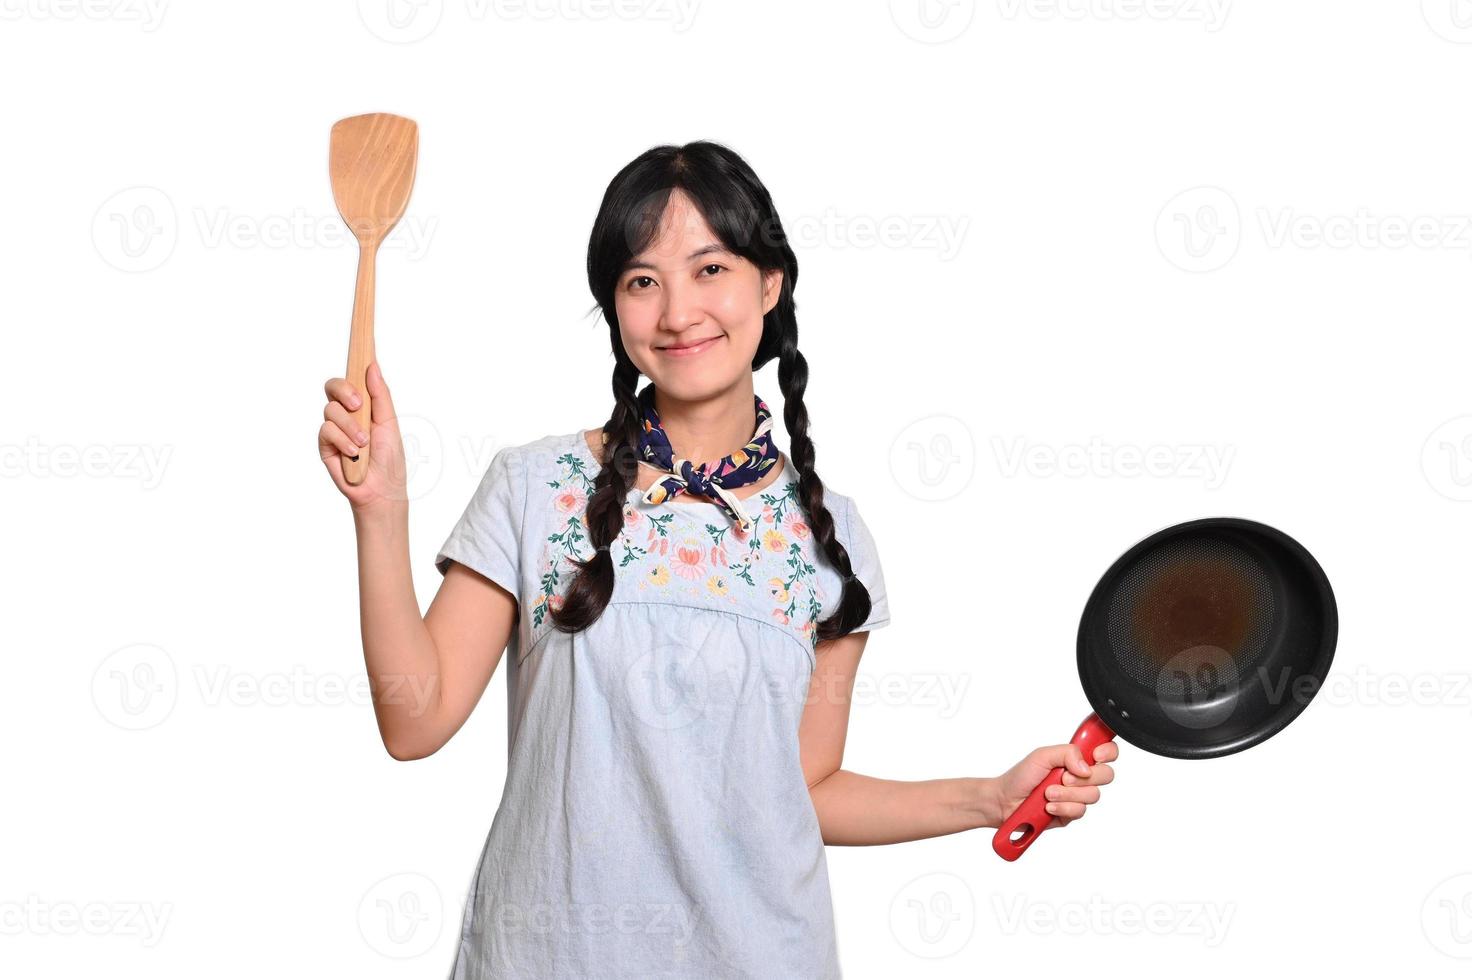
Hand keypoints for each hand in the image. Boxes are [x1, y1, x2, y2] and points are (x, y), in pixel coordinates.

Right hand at [318, 361, 407, 514]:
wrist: (383, 489)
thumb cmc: (389, 457)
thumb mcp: (389, 422)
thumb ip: (380, 394)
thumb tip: (372, 365)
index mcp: (363, 403)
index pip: (353, 377)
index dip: (354, 357)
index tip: (360, 336)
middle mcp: (346, 412)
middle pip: (332, 386)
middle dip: (344, 391)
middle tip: (358, 404)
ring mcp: (334, 428)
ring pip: (330, 410)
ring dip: (350, 427)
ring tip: (363, 443)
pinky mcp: (325, 445)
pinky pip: (326, 430)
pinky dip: (342, 440)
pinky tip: (354, 452)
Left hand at [991, 740, 1117, 828]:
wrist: (1005, 802)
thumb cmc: (1021, 776)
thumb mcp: (1042, 756)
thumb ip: (1066, 753)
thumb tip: (1085, 766)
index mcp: (1075, 758)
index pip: (1105, 751)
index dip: (1107, 752)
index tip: (1095, 756)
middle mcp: (1080, 776)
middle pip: (1106, 775)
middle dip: (1083, 778)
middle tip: (1063, 777)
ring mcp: (1077, 796)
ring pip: (1093, 795)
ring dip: (1067, 794)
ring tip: (1048, 793)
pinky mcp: (1072, 814)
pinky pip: (1080, 811)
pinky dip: (1062, 807)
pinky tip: (1048, 807)